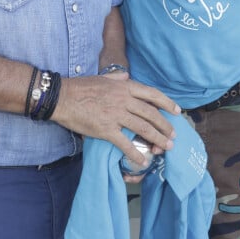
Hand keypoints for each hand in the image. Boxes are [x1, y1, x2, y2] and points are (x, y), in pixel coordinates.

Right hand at [51, 74, 179, 167]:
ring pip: (143, 128)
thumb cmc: (81, 87)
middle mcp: (123, 100)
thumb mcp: (102, 77)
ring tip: (165, 148)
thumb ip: (117, 78)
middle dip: (165, 126)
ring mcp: (115, 115)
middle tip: (173, 136)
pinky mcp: (106, 129)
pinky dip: (136, 154)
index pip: (152, 94)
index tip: (177, 111)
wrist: (63, 98)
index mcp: (124, 87)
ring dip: (157, 139)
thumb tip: (126, 77)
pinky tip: (142, 161)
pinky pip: (125, 144)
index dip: (167, 103)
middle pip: (151, 114)